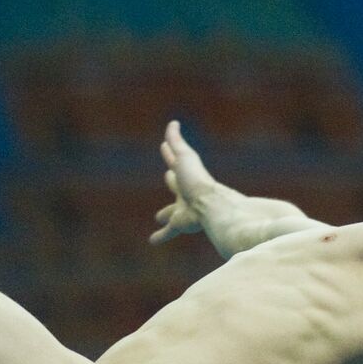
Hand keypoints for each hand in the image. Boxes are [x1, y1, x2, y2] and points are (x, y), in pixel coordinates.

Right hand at [150, 120, 217, 244]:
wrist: (210, 205)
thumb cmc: (197, 180)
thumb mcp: (184, 157)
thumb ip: (177, 141)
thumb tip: (173, 122)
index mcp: (185, 175)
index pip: (175, 161)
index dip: (170, 153)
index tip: (165, 146)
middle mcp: (185, 191)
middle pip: (176, 185)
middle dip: (172, 181)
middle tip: (167, 178)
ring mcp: (183, 209)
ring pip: (172, 211)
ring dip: (165, 213)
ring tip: (159, 218)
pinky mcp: (180, 224)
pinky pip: (168, 231)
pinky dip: (160, 236)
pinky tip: (152, 241)